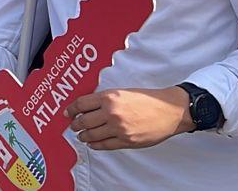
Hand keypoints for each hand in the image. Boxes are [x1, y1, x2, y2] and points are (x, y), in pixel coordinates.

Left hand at [65, 86, 192, 150]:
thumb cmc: (147, 99)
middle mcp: (111, 112)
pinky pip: (105, 145)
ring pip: (92, 135)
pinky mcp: (126, 141)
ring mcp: (119, 128)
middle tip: (73, 125)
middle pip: (84, 121)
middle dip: (75, 124)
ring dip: (83, 136)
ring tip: (81, 135)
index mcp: (109, 97)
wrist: (169, 110)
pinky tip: (92, 143)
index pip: (81, 104)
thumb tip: (87, 106)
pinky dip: (95, 145)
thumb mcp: (122, 92)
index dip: (71, 109)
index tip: (67, 113)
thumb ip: (105, 99)